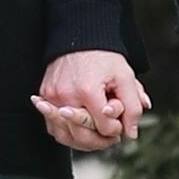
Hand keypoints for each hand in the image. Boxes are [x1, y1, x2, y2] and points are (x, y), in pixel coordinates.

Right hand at [33, 50, 151, 153]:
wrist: (80, 37)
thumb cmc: (103, 56)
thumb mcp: (125, 77)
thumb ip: (133, 106)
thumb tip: (131, 133)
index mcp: (88, 91)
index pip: (105, 127)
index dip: (117, 128)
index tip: (120, 119)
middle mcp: (65, 96)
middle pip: (83, 136)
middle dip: (102, 140)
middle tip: (112, 135)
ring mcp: (52, 97)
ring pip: (66, 136)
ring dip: (83, 141)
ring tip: (97, 134)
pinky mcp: (44, 96)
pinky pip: (52, 126)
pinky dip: (66, 132)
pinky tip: (79, 129)